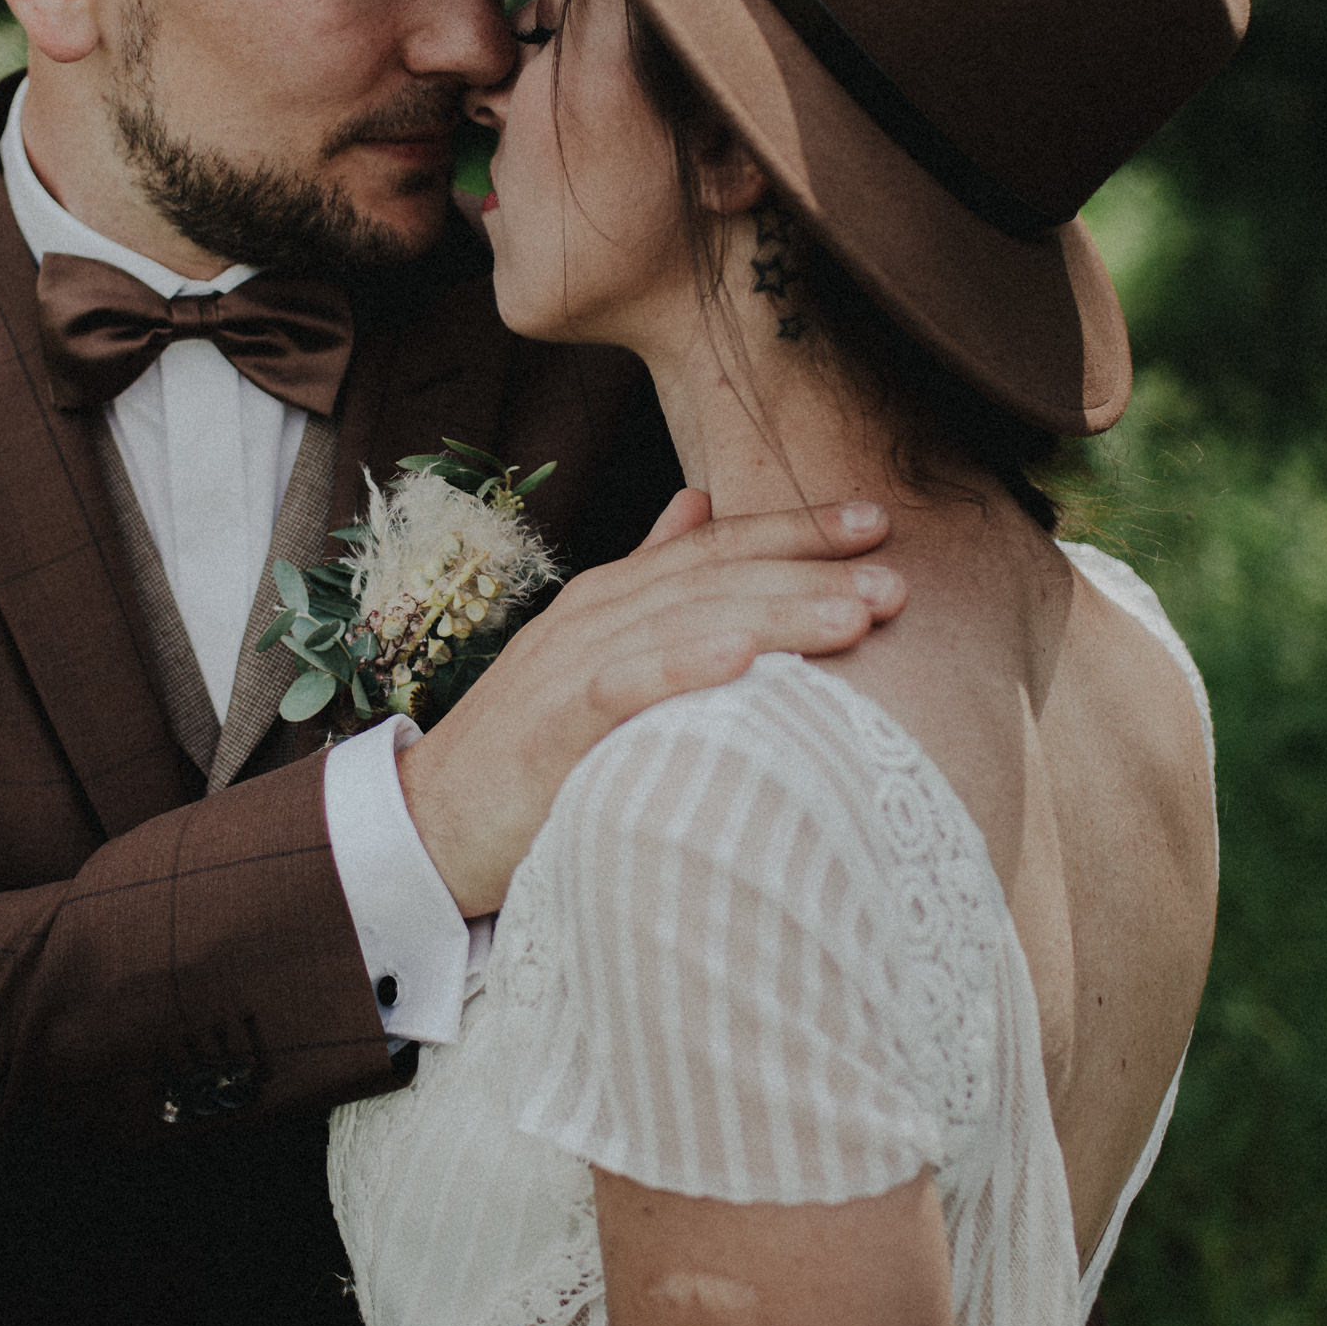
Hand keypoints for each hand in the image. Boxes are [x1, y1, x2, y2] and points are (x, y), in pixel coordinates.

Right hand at [396, 491, 903, 916]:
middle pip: (715, 577)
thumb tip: (700, 503)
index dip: (796, 529)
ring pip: (686, 622)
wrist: (429, 822)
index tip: (877, 520)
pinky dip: (682, 666)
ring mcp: (570, 665)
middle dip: (810, 571)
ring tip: (854, 615)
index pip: (717, 545)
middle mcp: (594, 614)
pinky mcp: (552, 724)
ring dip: (774, 613)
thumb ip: (647, 575)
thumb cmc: (526, 743)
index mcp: (612, 595)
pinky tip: (742, 657)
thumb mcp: (591, 647)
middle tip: (897, 579)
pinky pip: (624, 686)